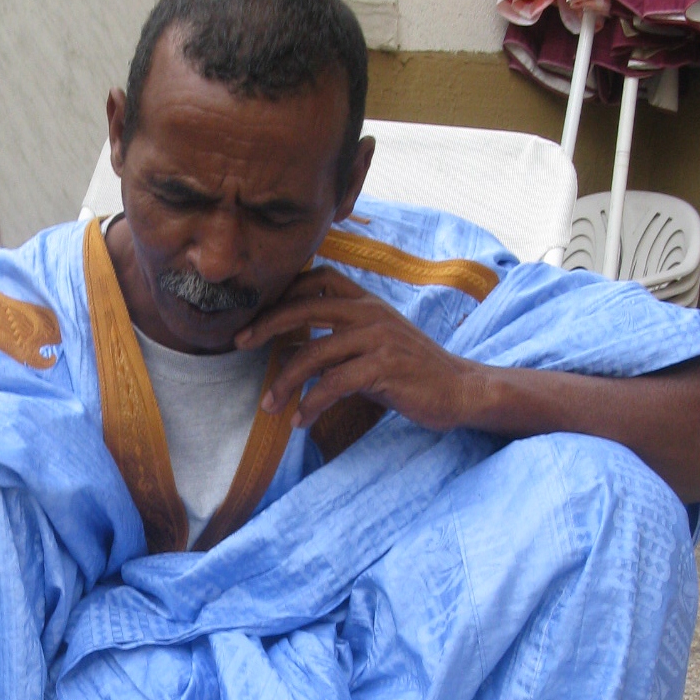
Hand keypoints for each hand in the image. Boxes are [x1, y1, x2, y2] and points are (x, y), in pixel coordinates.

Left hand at [236, 267, 485, 434]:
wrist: (459, 389)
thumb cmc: (411, 372)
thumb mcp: (373, 347)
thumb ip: (337, 341)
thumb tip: (291, 350)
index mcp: (366, 301)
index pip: (316, 279)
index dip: (282, 294)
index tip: (256, 317)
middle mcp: (369, 312)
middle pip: (304, 307)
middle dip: (267, 325)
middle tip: (240, 343)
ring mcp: (377, 337)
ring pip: (314, 352)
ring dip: (285, 381)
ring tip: (269, 406)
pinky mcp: (383, 367)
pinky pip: (334, 384)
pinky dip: (311, 403)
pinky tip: (300, 420)